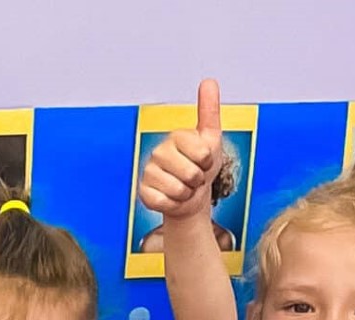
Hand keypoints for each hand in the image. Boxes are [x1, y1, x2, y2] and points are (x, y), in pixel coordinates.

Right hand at [140, 78, 223, 221]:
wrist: (191, 194)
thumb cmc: (201, 166)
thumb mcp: (211, 137)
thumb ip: (209, 110)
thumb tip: (208, 81)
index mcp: (176, 137)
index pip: (202, 153)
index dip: (208, 162)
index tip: (204, 160)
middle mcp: (159, 151)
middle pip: (190, 173)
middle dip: (198, 180)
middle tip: (194, 177)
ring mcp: (149, 172)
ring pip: (178, 189)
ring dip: (187, 194)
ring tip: (184, 187)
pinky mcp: (143, 192)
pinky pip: (163, 202)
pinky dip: (173, 204)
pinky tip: (171, 197)